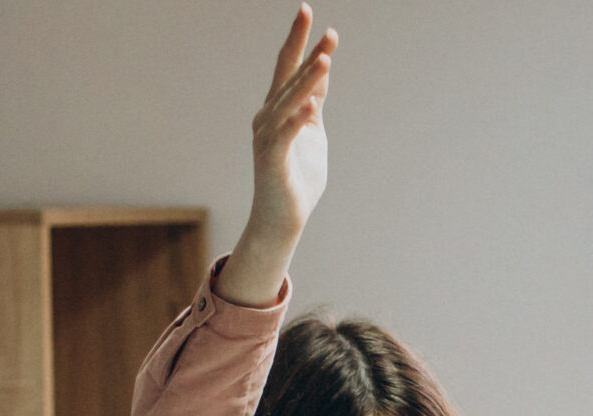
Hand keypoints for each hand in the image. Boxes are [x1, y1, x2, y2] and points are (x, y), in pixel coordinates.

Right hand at [250, 5, 334, 239]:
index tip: (315, 17)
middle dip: (302, 47)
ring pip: (288, 100)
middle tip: (313, 17)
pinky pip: (286, 134)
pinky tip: (310, 104)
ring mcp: (268, 136)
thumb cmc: (297, 177)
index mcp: (278, 108)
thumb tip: (322, 70)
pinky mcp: (272, 158)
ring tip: (325, 58)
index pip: (291, 68)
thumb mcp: (313, 131)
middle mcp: (268, 116)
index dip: (303, 42)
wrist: (282, 218)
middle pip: (288, 76)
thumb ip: (314, 102)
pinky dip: (297, 118)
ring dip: (307, 79)